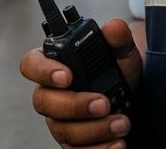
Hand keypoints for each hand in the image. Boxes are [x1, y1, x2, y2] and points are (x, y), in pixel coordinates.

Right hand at [20, 18, 142, 147]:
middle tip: (104, 103)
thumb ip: (117, 38)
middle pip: (44, 102)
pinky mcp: (72, 144)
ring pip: (63, 130)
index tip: (66, 75)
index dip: (42, 71)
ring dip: (94, 129)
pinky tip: (118, 143)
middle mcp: (50, 95)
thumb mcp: (122, 53)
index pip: (30, 64)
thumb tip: (114, 28)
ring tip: (121, 123)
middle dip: (75, 105)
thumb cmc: (119, 73)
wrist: (135, 102)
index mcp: (54, 65)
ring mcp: (59, 122)